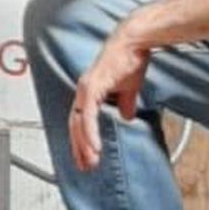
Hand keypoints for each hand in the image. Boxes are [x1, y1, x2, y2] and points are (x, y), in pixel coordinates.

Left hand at [70, 22, 149, 170]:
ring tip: (90, 162)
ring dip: (84, 145)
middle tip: (85, 167)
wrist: (134, 42)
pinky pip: (88, 116)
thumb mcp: (129, 89)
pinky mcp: (92, 87)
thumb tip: (126, 116)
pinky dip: (90, 133)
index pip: (80, 121)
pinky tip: (94, 147)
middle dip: (79, 148)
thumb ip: (126, 104)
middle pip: (75, 126)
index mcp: (89, 92)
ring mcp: (85, 89)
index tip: (87, 156)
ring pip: (79, 124)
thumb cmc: (130, 59)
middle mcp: (83, 91)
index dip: (82, 140)